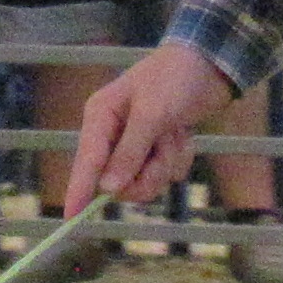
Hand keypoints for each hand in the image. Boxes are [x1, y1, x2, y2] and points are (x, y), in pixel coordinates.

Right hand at [64, 41, 236, 212]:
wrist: (211, 64)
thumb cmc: (175, 79)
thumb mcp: (152, 113)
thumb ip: (129, 152)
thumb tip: (108, 189)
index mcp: (101, 117)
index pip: (86, 161)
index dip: (78, 190)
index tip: (71, 217)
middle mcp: (114, 134)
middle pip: (119, 181)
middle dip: (147, 172)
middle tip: (162, 152)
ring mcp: (137, 143)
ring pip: (146, 180)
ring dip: (167, 161)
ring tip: (176, 134)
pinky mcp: (159, 149)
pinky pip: (167, 174)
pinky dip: (180, 157)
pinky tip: (184, 134)